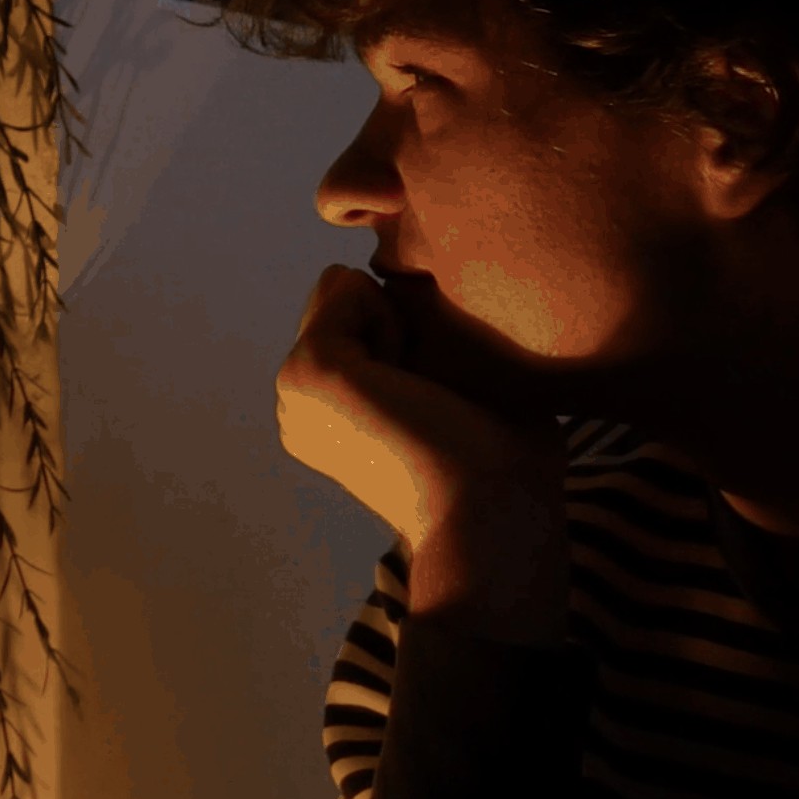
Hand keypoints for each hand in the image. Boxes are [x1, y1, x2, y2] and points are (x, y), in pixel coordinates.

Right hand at [277, 265, 568, 638]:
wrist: (495, 515)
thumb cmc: (504, 461)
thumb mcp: (461, 387)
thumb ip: (425, 336)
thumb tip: (397, 284)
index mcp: (330, 417)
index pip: (361, 314)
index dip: (415, 331)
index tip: (439, 399)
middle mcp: (303, 406)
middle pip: (351, 296)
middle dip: (401, 321)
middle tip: (431, 396)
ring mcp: (294, 390)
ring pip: (350, 289)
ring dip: (401, 323)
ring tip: (423, 396)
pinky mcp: (306, 372)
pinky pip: (350, 286)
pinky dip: (395, 320)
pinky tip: (411, 387)